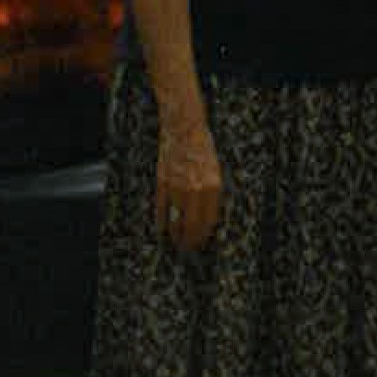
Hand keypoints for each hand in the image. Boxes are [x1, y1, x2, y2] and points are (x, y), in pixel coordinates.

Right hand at [155, 119, 223, 252]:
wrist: (184, 129)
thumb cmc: (202, 148)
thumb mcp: (215, 171)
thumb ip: (211, 194)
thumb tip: (207, 217)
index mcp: (213, 186)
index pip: (209, 221)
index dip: (205, 235)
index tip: (202, 242)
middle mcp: (196, 189)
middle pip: (193, 225)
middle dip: (191, 240)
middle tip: (189, 248)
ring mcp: (177, 187)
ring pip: (176, 221)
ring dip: (176, 235)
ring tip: (177, 242)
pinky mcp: (162, 183)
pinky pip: (161, 210)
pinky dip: (161, 222)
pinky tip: (163, 230)